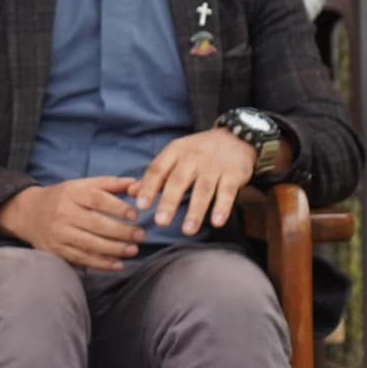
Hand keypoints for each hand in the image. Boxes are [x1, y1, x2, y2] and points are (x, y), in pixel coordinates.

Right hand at [0, 177, 147, 271]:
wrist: (27, 213)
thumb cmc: (62, 198)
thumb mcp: (81, 185)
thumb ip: (109, 184)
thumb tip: (137, 184)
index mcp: (72, 193)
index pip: (97, 199)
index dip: (118, 208)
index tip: (136, 215)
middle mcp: (63, 213)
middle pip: (96, 224)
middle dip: (122, 232)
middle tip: (141, 236)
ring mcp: (58, 233)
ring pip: (90, 244)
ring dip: (114, 249)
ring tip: (133, 250)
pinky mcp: (55, 250)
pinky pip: (81, 259)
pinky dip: (100, 264)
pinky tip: (117, 265)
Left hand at [135, 129, 257, 235]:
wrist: (235, 136)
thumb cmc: (197, 152)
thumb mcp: (174, 156)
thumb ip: (154, 176)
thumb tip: (131, 192)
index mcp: (174, 152)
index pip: (158, 169)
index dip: (149, 187)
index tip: (141, 206)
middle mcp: (193, 158)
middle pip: (179, 181)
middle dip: (169, 202)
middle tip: (161, 222)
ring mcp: (214, 166)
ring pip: (203, 189)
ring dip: (195, 211)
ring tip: (187, 231)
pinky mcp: (234, 173)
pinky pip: (227, 191)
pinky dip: (222, 207)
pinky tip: (217, 222)